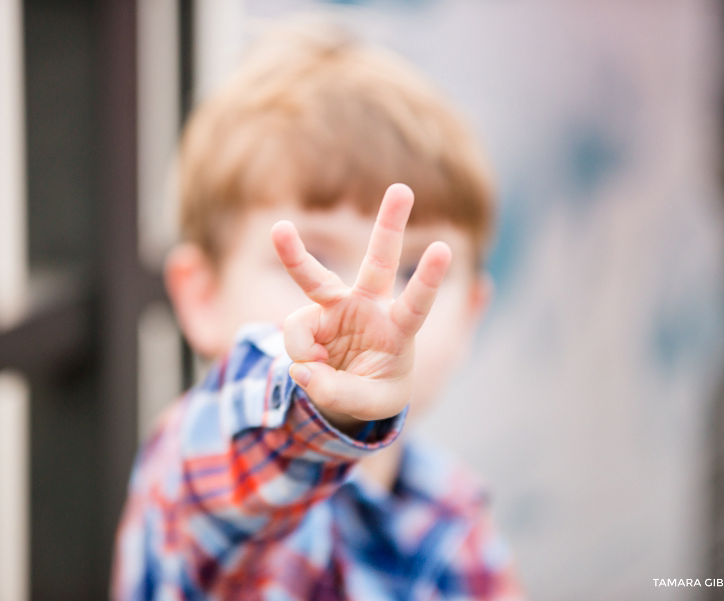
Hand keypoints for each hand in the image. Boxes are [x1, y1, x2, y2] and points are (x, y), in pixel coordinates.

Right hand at [270, 183, 451, 432]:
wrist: (348, 389)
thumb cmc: (374, 391)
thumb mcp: (368, 403)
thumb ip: (339, 391)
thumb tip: (302, 370)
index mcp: (398, 330)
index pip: (415, 305)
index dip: (426, 279)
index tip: (443, 249)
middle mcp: (369, 308)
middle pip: (379, 261)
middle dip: (390, 224)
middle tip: (402, 189)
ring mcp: (337, 308)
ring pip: (314, 277)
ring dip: (295, 253)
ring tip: (280, 229)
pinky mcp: (310, 316)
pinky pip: (295, 334)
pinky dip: (299, 354)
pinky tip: (312, 368)